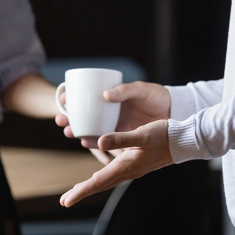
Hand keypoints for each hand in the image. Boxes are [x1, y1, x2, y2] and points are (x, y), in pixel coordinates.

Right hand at [55, 81, 169, 159]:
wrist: (173, 112)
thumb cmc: (156, 96)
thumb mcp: (140, 90)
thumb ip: (125, 90)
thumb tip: (105, 95)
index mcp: (109, 98)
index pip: (84, 98)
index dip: (71, 99)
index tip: (63, 99)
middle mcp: (107, 112)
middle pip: (82, 116)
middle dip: (68, 118)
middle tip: (61, 120)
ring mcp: (113, 125)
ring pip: (90, 130)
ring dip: (77, 132)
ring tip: (70, 132)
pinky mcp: (121, 137)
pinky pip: (104, 142)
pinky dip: (94, 144)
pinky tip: (87, 143)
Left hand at [60, 120, 171, 206]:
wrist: (185, 141)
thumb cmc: (164, 135)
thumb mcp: (142, 134)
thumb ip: (120, 139)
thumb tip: (100, 142)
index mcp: (126, 166)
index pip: (98, 182)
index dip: (80, 191)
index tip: (66, 201)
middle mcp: (128, 171)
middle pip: (100, 185)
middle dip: (81, 193)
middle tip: (65, 201)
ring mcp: (132, 170)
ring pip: (106, 181)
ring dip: (91, 186)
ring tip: (77, 191)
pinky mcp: (136, 165)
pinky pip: (114, 175)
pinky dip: (102, 178)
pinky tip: (100, 177)